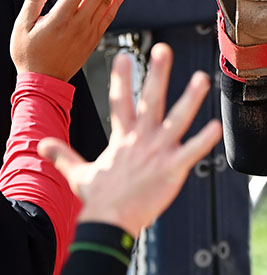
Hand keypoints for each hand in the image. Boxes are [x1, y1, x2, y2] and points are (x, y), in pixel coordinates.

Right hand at [12, 0, 128, 80]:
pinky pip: (110, 16)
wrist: (45, 82)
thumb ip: (34, 1)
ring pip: (107, 1)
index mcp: (60, 19)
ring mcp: (90, 31)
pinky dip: (118, 1)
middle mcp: (79, 24)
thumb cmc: (29, 54)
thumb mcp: (21, 27)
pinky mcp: (95, 38)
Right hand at [38, 43, 223, 234]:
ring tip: (202, 78)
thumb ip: (63, 155)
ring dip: (190, 99)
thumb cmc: (99, 200)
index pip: (119, 102)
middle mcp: (140, 140)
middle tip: (163, 49)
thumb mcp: (78, 173)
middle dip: (157, 74)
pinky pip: (191, 151)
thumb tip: (42, 145)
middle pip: (149, 100)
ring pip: (176, 119)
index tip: (124, 56)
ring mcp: (157, 153)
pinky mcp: (172, 169)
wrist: (109, 224)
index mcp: (121, 139)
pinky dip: (204, 140)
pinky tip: (216, 126)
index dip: (122, 79)